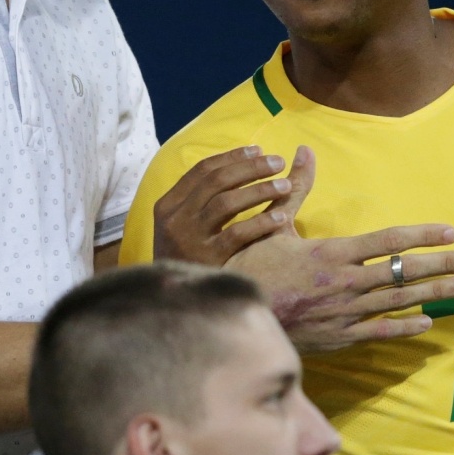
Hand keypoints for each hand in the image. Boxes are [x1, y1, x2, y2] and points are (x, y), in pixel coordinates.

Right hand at [151, 146, 294, 265]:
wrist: (170, 304)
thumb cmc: (185, 260)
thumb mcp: (182, 226)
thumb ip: (204, 200)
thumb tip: (236, 166)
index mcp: (168, 205)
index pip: (202, 170)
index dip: (232, 157)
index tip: (258, 150)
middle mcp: (174, 219)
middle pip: (216, 181)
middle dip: (250, 168)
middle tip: (278, 163)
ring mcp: (188, 240)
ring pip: (226, 202)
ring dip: (259, 190)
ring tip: (285, 186)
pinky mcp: (205, 260)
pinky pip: (236, 235)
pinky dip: (260, 223)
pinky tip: (282, 217)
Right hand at [225, 149, 453, 352]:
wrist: (235, 317)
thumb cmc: (251, 267)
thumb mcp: (274, 225)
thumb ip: (296, 191)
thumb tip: (303, 151)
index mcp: (333, 253)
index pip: (388, 241)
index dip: (422, 235)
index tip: (451, 232)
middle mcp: (346, 282)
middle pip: (405, 271)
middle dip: (444, 265)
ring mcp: (345, 312)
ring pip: (400, 301)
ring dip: (436, 293)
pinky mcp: (339, 337)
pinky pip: (380, 332)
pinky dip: (405, 327)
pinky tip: (429, 322)